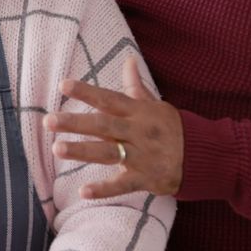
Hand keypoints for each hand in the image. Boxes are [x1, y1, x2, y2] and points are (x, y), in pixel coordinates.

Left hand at [44, 56, 183, 198]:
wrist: (202, 156)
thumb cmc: (172, 128)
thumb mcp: (155, 104)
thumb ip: (136, 86)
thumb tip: (128, 59)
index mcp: (138, 112)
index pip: (108, 99)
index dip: (86, 91)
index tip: (63, 85)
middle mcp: (137, 131)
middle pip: (103, 125)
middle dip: (75, 122)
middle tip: (48, 121)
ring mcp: (141, 156)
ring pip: (108, 152)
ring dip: (82, 151)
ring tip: (57, 149)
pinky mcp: (145, 178)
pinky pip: (122, 184)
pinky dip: (104, 189)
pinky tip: (83, 192)